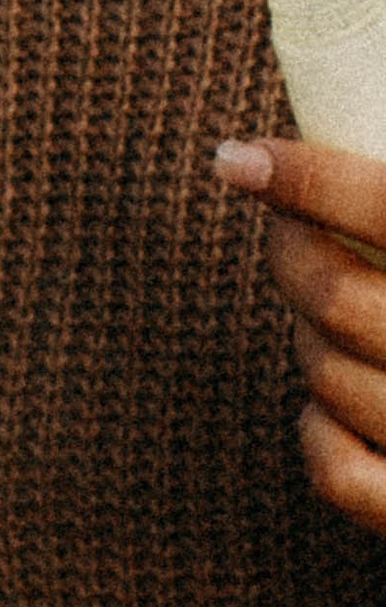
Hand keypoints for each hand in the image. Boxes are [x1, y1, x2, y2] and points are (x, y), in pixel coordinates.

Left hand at [215, 133, 385, 526]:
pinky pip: (338, 472)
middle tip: (288, 229)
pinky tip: (327, 402)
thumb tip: (368, 134)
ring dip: (305, 333)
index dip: (304, 178)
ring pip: (326, 373)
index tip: (238, 158)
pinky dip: (316, 431)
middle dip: (290, 250)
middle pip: (335, 294)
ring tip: (323, 310)